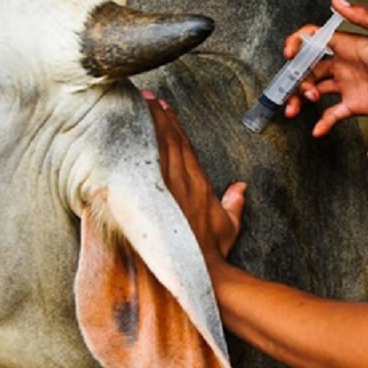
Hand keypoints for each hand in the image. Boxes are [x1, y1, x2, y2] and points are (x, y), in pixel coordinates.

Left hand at [143, 91, 246, 269]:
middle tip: (146, 97)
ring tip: (137, 106)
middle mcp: (183, 182)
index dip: (173, 125)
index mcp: (200, 184)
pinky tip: (127, 133)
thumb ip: (234, 204)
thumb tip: (240, 188)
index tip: (164, 108)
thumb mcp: (230, 226)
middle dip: (158, 117)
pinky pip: (144, 168)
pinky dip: (138, 148)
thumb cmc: (214, 251)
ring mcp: (168, 190)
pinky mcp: (154, 201)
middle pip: (169, 142)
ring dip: (148, 126)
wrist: (201, 270)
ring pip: (157, 149)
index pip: (185, 147)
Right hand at [284, 0, 367, 136]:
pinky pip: (331, 114)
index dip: (296, 44)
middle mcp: (342, 64)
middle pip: (307, 69)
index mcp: (347, 46)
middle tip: (300, 92)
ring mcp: (347, 85)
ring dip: (300, 99)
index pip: (313, 40)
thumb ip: (363, 17)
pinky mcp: (354, 105)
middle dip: (295, 80)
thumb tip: (336, 1)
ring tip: (296, 110)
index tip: (289, 56)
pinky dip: (322, 122)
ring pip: (313, 90)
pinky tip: (316, 130)